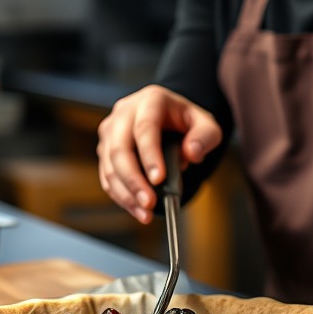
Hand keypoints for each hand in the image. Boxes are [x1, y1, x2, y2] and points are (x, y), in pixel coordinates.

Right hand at [96, 85, 221, 222]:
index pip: (145, 128)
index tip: (158, 179)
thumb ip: (205, 137)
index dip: (150, 155)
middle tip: (149, 203)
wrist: (169, 118)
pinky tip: (137, 210)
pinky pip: (107, 176)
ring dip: (125, 193)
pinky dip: (120, 196)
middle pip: (119, 148)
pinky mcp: (105, 150)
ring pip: (110, 165)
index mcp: (150, 100)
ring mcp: (111, 131)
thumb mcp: (207, 124)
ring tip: (145, 213)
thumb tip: (192, 153)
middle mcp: (124, 113)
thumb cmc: (187, 122)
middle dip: (133, 179)